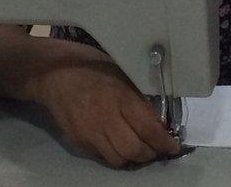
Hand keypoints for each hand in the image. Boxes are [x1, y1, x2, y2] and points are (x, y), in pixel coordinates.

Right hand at [37, 59, 179, 166]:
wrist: (58, 75)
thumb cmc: (96, 71)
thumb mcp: (124, 77)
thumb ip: (141, 100)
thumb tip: (160, 123)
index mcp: (121, 98)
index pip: (148, 129)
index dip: (164, 142)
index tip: (172, 146)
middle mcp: (105, 118)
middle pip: (134, 150)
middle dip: (150, 154)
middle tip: (158, 149)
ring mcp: (89, 133)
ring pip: (118, 159)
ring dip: (133, 158)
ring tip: (140, 149)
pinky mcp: (78, 141)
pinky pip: (102, 157)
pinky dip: (115, 155)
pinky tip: (120, 145)